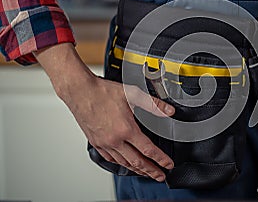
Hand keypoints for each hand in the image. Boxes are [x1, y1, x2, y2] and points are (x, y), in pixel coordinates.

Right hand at [34, 43, 174, 181]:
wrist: (79, 91)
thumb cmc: (102, 92)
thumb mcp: (132, 94)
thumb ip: (153, 104)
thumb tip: (168, 110)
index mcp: (125, 129)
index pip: (148, 150)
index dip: (161, 159)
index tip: (168, 165)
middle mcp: (114, 140)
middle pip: (137, 162)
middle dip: (151, 171)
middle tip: (160, 176)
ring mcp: (104, 143)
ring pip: (123, 162)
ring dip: (137, 170)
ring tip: (146, 173)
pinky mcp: (96, 142)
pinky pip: (110, 159)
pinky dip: (121, 164)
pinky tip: (125, 163)